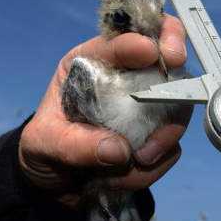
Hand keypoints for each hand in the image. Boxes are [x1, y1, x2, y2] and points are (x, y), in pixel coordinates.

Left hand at [19, 14, 192, 207]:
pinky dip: (152, 167)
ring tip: (134, 161)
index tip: (152, 52)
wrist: (52, 183)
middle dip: (175, 74)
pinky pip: (170, 148)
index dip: (144, 37)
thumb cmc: (43, 148)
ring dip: (162, 138)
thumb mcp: (43, 143)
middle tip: (177, 88)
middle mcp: (122, 79)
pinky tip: (121, 177)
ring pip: (176, 108)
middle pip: (166, 60)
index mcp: (90, 63)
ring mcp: (144, 107)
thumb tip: (120, 150)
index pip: (121, 38)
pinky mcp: (154, 137)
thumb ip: (75, 144)